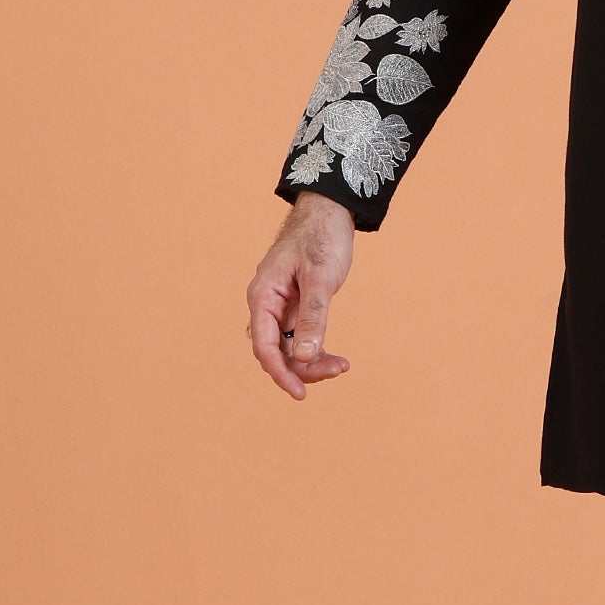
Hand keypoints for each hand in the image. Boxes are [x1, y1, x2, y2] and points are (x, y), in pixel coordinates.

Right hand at [246, 192, 355, 399]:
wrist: (328, 211)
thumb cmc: (321, 237)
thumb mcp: (321, 278)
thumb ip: (313, 317)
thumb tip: (306, 357)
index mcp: (263, 296)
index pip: (264, 345)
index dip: (280, 372)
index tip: (300, 392)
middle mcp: (266, 304)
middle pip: (276, 351)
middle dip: (302, 368)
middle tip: (337, 370)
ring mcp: (280, 306)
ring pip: (289, 347)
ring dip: (311, 361)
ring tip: (341, 365)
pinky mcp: (295, 306)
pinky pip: (300, 337)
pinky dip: (316, 349)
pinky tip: (336, 357)